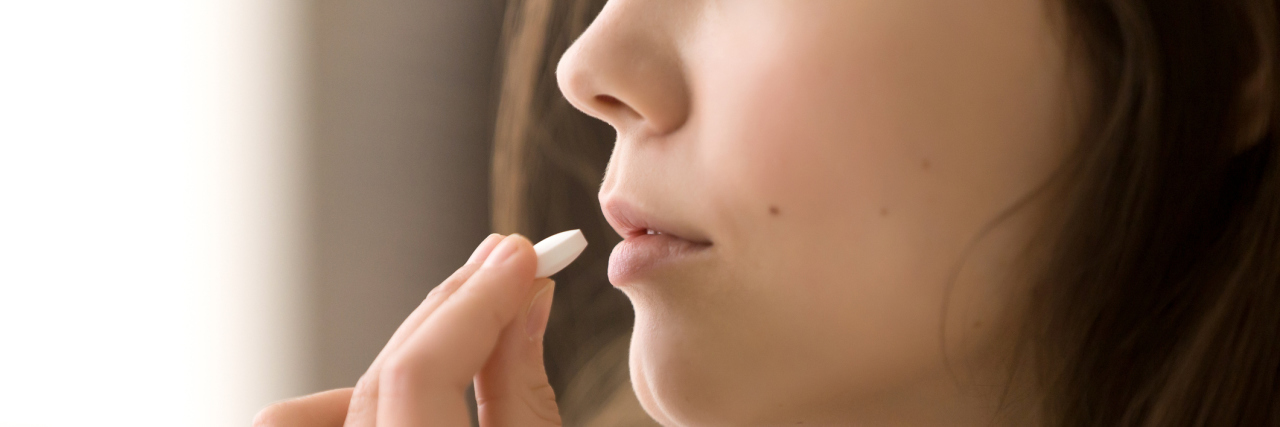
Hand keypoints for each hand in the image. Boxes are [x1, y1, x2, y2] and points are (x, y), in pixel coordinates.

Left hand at [254, 234, 561, 425]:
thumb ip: (522, 388)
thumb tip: (527, 297)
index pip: (421, 369)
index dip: (476, 303)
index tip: (525, 258)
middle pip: (388, 371)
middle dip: (455, 312)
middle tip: (511, 265)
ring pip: (342, 397)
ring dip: (408, 351)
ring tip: (471, 325)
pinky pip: (308, 424)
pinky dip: (348, 398)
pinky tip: (400, 389)